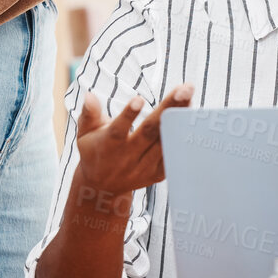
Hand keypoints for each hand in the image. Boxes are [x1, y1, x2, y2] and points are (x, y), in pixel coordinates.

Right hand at [71, 85, 194, 212]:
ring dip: (180, 118)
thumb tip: (89, 95)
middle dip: (168, 108)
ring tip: (189, 95)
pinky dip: (183, 136)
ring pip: (165, 141)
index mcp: (108, 145)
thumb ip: (90, 114)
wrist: (103, 188)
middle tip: (184, 89)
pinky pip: (173, 154)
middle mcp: (127, 157)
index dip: (128, 115)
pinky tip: (192, 117)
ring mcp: (144, 167)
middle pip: (150, 131)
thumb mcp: (85, 134)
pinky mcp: (157, 174)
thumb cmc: (94, 151)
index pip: (118, 129)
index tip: (139, 99)